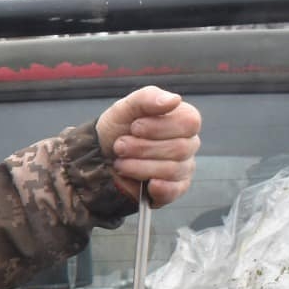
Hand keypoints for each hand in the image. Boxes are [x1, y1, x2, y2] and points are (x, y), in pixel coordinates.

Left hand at [95, 86, 200, 206]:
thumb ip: (148, 98)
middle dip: (143, 148)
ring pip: (172, 169)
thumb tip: (174, 100)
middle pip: (179, 148)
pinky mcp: (174, 189)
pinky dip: (160, 188)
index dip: (160, 127)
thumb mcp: (125, 108)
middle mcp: (187, 144)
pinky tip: (147, 185)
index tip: (135, 127)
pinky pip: (174, 191)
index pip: (189, 123)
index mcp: (182, 120)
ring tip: (120, 162)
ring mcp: (183, 168)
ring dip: (140, 166)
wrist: (99, 157)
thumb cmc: (118, 129)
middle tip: (120, 146)